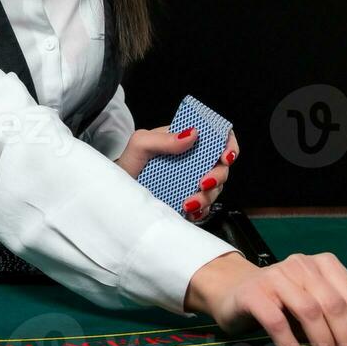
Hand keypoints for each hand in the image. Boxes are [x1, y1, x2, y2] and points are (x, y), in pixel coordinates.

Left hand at [113, 124, 237, 220]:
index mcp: (184, 142)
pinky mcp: (189, 201)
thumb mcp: (140, 144)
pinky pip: (206, 208)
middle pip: (221, 166)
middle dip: (218, 176)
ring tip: (187, 203)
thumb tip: (192, 134)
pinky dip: (201, 211)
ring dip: (206, 197)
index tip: (225, 157)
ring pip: (216, 189)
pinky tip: (189, 211)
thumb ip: (164, 138)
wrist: (118, 193)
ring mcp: (192, 182)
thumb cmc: (128, 164)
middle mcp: (192, 161)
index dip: (228, 145)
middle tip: (203, 183)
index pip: (216, 137)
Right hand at [184, 250, 346, 345]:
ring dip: (325, 345)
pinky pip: (278, 323)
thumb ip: (338, 323)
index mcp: (325, 265)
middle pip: (336, 306)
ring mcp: (276, 276)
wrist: (232, 291)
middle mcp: (302, 265)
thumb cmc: (283, 305)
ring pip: (310, 312)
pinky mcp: (253, 293)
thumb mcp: (315, 307)